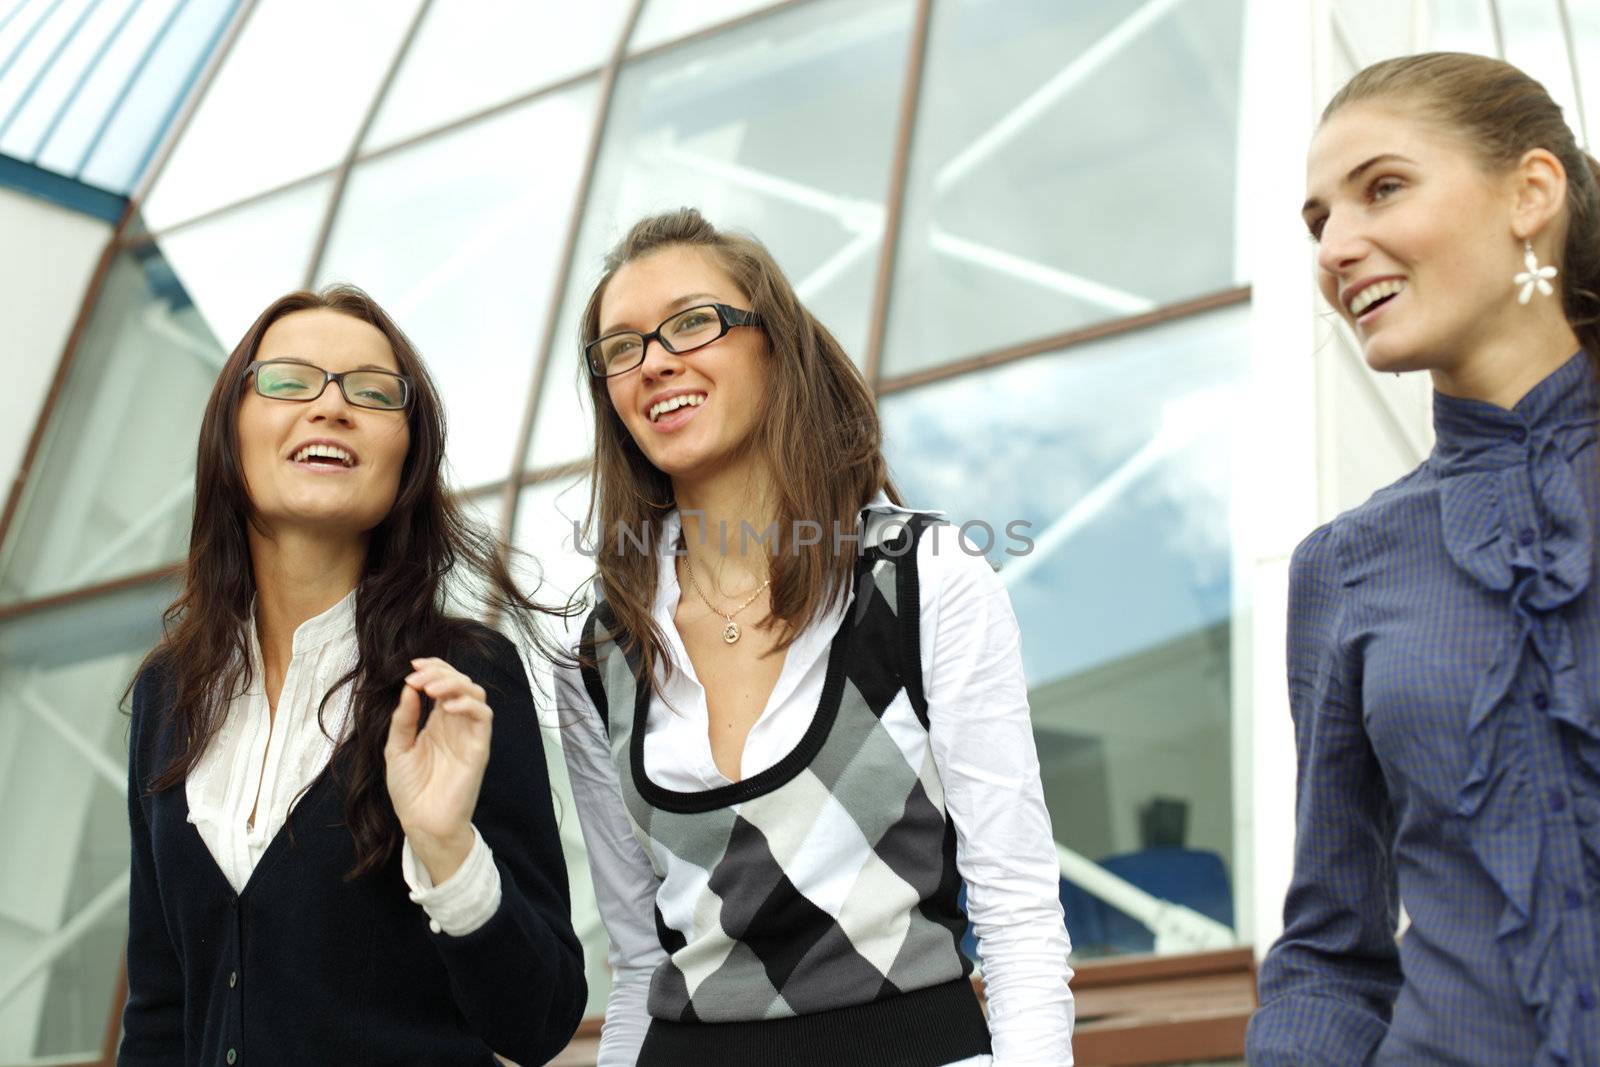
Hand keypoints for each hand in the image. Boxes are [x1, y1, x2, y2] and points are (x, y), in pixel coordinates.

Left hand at [384, 657, 491, 883]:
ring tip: (431, 689)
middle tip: (418, 678)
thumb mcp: (396, 748)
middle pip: (460, 683)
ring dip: (454, 684)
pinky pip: (483, 717)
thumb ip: (404, 718)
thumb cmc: (410, 790)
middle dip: (440, 673)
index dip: (433, 668)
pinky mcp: (479, 748)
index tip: (413, 665)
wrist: (421, 823)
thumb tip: (409, 688)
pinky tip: (446, 708)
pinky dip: (468, 705)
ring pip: (475, 694)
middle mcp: (455, 724)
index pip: (443, 684)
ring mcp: (469, 735)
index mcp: (436, 723)